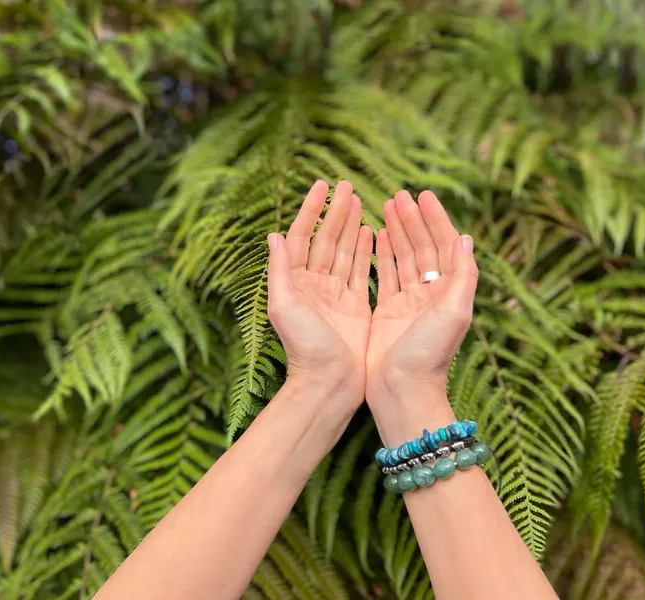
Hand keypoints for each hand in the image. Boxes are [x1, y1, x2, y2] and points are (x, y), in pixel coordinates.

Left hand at [267, 180, 372, 403]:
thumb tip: (273, 234)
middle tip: (347, 185)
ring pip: (344, 251)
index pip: (301, 237)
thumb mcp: (285, 306)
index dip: (311, 210)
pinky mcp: (355, 306)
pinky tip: (371, 232)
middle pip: (325, 240)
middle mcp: (314, 285)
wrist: (330, 383)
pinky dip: (365, 251)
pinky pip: (359, 271)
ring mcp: (335, 295)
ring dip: (351, 225)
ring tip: (360, 201)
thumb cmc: (305, 348)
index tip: (322, 186)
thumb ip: (280, 270)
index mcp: (295, 283)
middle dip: (335, 211)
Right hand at [366, 190, 477, 442]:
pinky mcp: (387, 313)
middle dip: (412, 220)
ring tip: (386, 207)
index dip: (435, 219)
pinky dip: (382, 255)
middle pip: (422, 248)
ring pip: (404, 258)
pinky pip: (385, 276)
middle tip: (398, 194)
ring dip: (397, 232)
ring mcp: (408, 303)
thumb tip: (465, 238)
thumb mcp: (454, 312)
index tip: (423, 195)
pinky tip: (374, 237)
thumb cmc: (429, 355)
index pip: (443, 246)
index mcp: (448, 292)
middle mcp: (430, 295)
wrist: (401, 390)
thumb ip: (462, 275)